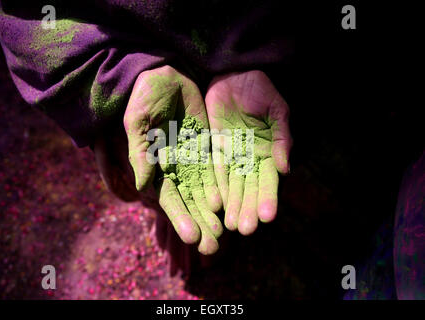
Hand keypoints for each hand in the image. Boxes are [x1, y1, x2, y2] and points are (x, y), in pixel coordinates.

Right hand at [124, 65, 222, 254]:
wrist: (165, 76)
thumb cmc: (145, 98)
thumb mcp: (138, 122)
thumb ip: (140, 153)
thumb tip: (144, 185)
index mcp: (154, 165)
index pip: (168, 197)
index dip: (180, 216)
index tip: (192, 236)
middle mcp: (173, 167)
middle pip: (188, 201)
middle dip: (198, 223)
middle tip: (211, 246)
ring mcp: (190, 158)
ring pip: (202, 191)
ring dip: (210, 213)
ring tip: (221, 234)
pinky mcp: (206, 147)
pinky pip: (214, 172)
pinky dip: (218, 188)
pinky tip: (225, 204)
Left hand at [205, 70, 291, 234]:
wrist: (235, 74)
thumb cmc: (261, 90)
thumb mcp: (277, 111)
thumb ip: (282, 138)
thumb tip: (285, 168)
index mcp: (269, 151)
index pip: (268, 180)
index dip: (268, 198)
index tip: (267, 217)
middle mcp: (250, 157)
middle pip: (249, 187)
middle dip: (248, 208)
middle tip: (245, 229)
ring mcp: (232, 154)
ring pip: (232, 184)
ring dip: (232, 204)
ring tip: (231, 225)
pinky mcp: (214, 148)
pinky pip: (214, 170)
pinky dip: (216, 186)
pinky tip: (215, 204)